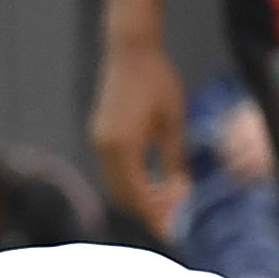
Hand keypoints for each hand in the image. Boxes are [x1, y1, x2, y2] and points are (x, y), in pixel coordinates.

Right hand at [87, 36, 190, 230]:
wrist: (131, 49)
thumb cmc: (158, 80)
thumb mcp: (174, 122)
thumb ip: (174, 159)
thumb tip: (179, 191)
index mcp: (123, 146)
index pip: (137, 194)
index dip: (155, 213)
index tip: (173, 228)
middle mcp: (104, 147)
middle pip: (122, 195)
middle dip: (147, 210)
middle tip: (173, 218)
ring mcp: (99, 140)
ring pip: (115, 184)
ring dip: (139, 197)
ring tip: (166, 199)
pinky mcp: (100, 134)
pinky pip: (113, 169)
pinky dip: (131, 182)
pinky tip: (152, 182)